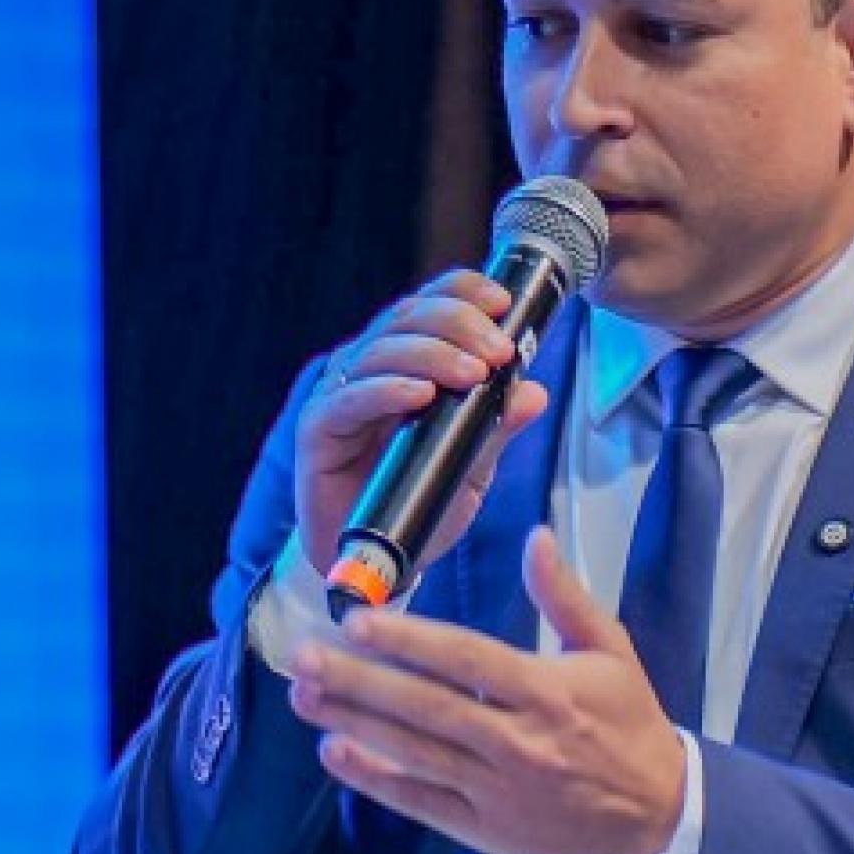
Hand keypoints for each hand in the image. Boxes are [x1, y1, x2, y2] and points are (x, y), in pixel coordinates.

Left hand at [287, 527, 687, 853]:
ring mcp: (498, 790)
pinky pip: (422, 800)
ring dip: (353, 724)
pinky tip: (335, 753)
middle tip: (303, 655)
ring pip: (414, 752)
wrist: (657, 814)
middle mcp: (518, 742)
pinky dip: (376, 779)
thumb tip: (535, 538)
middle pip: (427, 707)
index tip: (359, 620)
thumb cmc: (630, 725)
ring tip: (305, 696)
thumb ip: (566, 597)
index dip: (409, 640)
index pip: (466, 660)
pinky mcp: (485, 828)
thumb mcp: (611, 652)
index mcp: (548, 692)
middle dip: (360, 680)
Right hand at [295, 270, 549, 575]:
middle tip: (498, 352)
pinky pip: (350, 400)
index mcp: (405, 361)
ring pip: (381, 350)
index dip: (463, 293)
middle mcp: (369, 367)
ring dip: (432, 355)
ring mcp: (341, 395)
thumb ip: (496, 428)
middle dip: (458, 325)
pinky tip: (419, 395)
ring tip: (472, 374)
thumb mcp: (472, 466)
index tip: (503, 304)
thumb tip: (534, 392)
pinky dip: (386, 391)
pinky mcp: (319, 430)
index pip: (429, 305)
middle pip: (407, 318)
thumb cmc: (420, 502)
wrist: (382, 561)